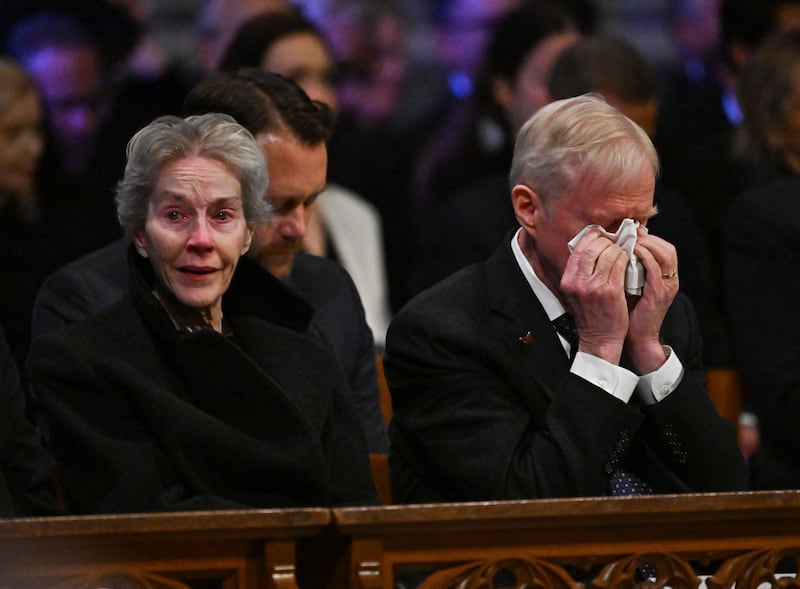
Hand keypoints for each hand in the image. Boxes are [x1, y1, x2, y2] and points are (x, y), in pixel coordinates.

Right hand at [560, 228, 629, 363]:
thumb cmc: (591, 313)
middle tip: (616, 239)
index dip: (592, 236)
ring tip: (624, 248)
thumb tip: (591, 244)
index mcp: (568, 279)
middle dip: (607, 240)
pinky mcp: (611, 291)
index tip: (601, 233)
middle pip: (593, 247)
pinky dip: (626, 257)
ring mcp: (594, 286)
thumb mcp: (576, 291)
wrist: (599, 338)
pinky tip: (630, 258)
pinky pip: (620, 264)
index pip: (578, 248)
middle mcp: (578, 281)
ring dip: (619, 248)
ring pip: (609, 253)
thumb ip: (580, 270)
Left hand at [626, 228, 678, 372]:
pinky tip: (631, 251)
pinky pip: (656, 268)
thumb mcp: (630, 285)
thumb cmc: (629, 311)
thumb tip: (614, 250)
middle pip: (668, 248)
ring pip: (665, 254)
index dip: (649, 237)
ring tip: (630, 239)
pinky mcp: (659, 293)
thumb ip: (628, 268)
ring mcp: (667, 286)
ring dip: (647, 244)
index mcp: (665, 277)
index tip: (631, 231)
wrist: (636, 337)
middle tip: (631, 231)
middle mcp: (670, 279)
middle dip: (649, 237)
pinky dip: (644, 256)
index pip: (664, 248)